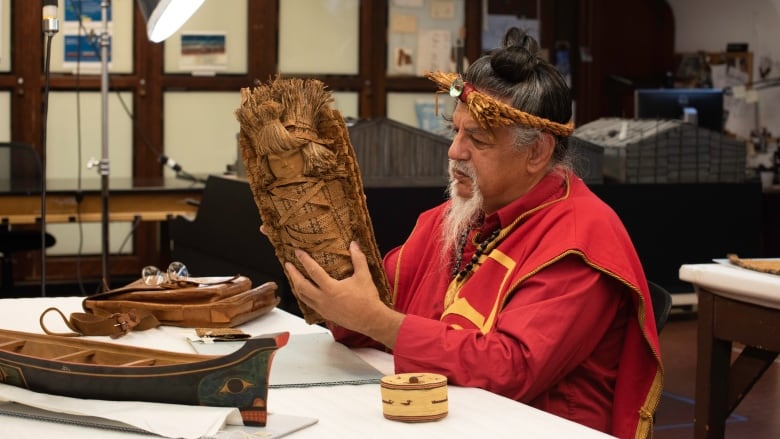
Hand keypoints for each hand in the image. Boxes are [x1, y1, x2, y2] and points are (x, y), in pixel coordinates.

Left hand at [285, 241, 402, 347]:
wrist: (370, 319)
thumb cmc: (367, 299)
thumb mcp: (364, 276)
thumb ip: (358, 259)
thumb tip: (354, 244)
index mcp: (331, 289)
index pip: (313, 271)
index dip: (304, 260)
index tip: (297, 252)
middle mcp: (323, 299)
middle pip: (301, 285)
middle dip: (293, 274)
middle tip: (288, 265)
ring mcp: (322, 308)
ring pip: (302, 296)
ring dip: (296, 285)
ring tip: (293, 276)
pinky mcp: (324, 314)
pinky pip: (309, 304)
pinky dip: (303, 295)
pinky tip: (304, 291)